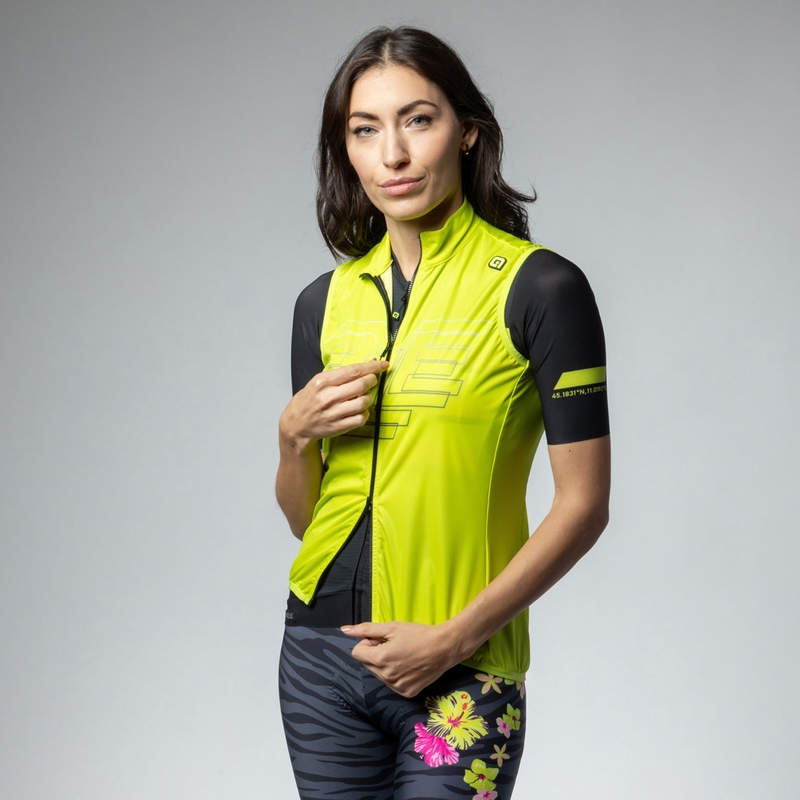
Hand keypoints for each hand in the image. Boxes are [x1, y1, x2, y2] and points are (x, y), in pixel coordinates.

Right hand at [280, 360, 388, 450]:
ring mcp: (334, 413)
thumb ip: (341, 375)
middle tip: (373, 380)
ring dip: (370, 397)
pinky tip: (360, 409)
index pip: (353, 371)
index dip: (371, 367)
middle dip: (372, 380)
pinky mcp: (339, 427)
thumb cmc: (309, 400)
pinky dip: (365, 413)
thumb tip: (367, 365)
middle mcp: (328, 397)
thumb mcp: (318, 381)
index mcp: (322, 382)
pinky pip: (361, 418)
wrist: (296, 424)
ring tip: (365, 396)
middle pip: (361, 385)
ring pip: (364, 402)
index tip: (382, 364)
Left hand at [341, 621, 464, 697]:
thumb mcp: (391, 627)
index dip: (367, 643)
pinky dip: (395, 674)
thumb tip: (344, 630)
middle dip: (374, 653)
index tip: (381, 638)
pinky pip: (391, 683)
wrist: (444, 648)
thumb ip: (366, 629)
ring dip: (384, 664)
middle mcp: (386, 677)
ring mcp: (396, 687)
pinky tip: (408, 666)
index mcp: (381, 659)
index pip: (357, 653)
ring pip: (378, 674)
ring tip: (402, 655)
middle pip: (366, 664)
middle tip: (393, 645)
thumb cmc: (418, 634)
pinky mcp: (406, 693)